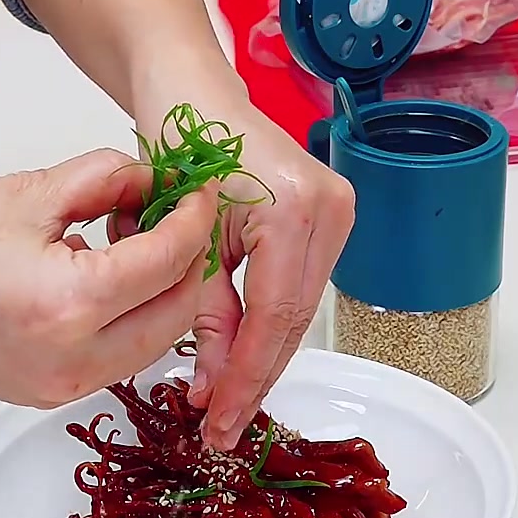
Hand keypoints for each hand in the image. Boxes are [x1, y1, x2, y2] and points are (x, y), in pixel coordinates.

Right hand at [0, 150, 217, 406]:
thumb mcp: (25, 193)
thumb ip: (102, 180)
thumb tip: (150, 178)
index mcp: (71, 306)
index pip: (170, 259)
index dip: (194, 215)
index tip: (198, 185)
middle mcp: (72, 360)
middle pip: (175, 311)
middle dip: (188, 258)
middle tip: (177, 210)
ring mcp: (58, 386)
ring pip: (151, 340)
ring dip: (161, 291)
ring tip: (137, 237)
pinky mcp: (43, 392)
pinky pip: (114, 356)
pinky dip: (128, 316)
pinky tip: (105, 272)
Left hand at [132, 89, 353, 448]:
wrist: (191, 91)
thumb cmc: (181, 146)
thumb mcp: (184, 242)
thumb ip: (202, 316)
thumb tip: (210, 389)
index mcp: (295, 209)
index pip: (273, 315)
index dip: (246, 376)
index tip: (220, 419)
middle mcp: (330, 208)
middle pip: (293, 317)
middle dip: (254, 374)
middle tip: (222, 425)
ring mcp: (337, 209)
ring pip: (297, 306)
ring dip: (262, 352)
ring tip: (227, 401)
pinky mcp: (329, 214)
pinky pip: (298, 284)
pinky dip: (270, 319)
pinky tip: (244, 354)